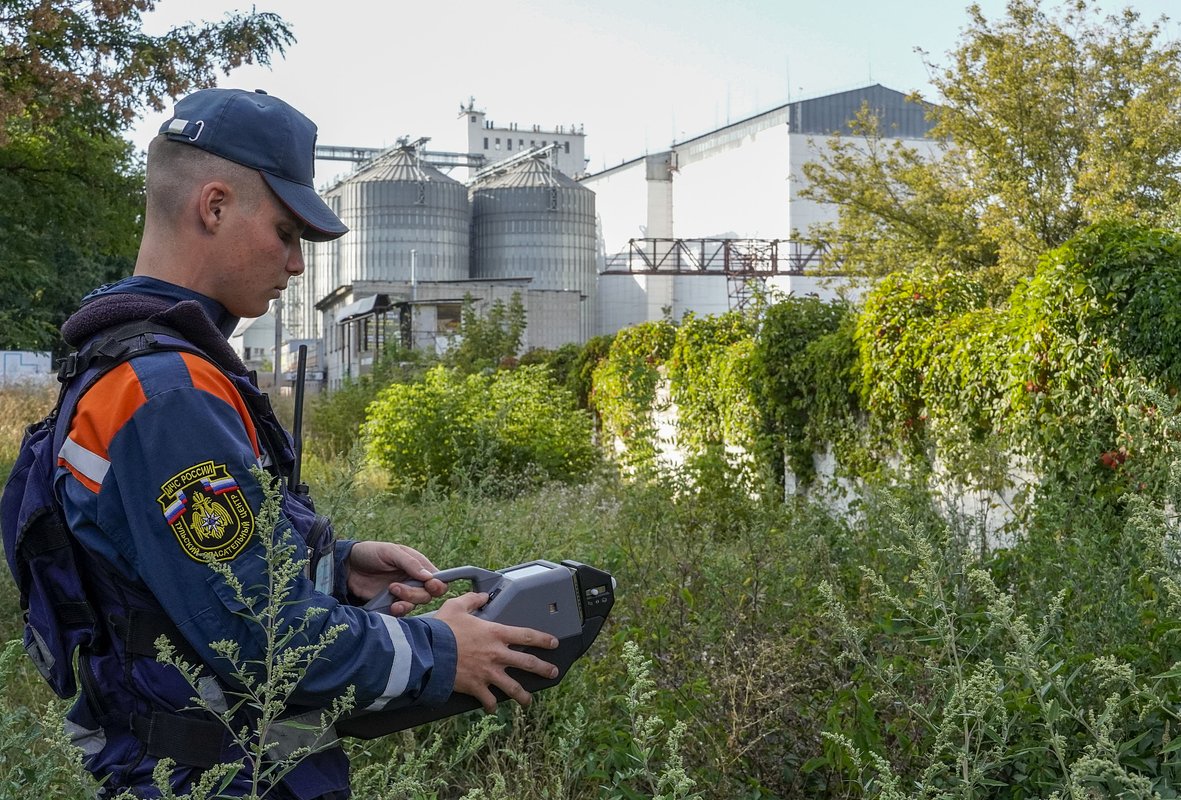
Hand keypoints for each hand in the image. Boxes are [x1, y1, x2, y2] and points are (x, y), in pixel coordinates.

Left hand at [347, 541, 447, 615]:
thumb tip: (429, 576)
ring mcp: (403, 593)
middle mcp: (414, 580)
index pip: (438, 578)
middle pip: (428, 594)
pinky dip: (400, 611)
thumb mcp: (390, 552)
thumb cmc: (370, 553)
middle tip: (397, 586)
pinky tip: (391, 606)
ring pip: (417, 604)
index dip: (438, 584)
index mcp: (418, 565)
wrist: (347, 567)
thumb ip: (410, 563)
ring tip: (391, 591)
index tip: (430, 585)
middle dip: (416, 593)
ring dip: (407, 601)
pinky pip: (403, 611)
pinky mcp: (392, 603)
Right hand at [435, 592, 560, 712]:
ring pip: (513, 687)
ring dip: (523, 695)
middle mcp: (497, 654)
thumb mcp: (456, 606)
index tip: (553, 643)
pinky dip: (492, 705)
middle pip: (528, 663)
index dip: (543, 639)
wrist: (429, 652)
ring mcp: (488, 673)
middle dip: (544, 668)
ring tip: (528, 701)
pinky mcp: (476, 687)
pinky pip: (489, 700)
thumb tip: (481, 596)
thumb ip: (471, 600)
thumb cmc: (442, 629)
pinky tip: (494, 708)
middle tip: (553, 672)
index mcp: (495, 633)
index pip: (527, 635)